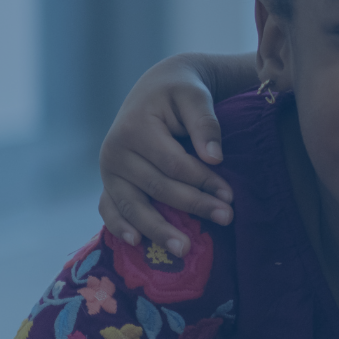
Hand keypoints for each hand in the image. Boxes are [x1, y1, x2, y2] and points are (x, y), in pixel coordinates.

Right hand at [99, 54, 236, 255]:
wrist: (155, 88)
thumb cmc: (180, 92)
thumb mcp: (195, 96)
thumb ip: (205, 123)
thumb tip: (215, 157)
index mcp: (134, 129)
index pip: (174, 165)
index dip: (203, 181)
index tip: (231, 196)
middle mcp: (114, 152)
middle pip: (157, 187)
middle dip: (193, 206)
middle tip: (226, 219)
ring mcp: (108, 170)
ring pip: (132, 205)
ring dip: (158, 229)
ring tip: (184, 249)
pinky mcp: (109, 181)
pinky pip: (109, 208)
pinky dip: (119, 226)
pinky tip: (136, 243)